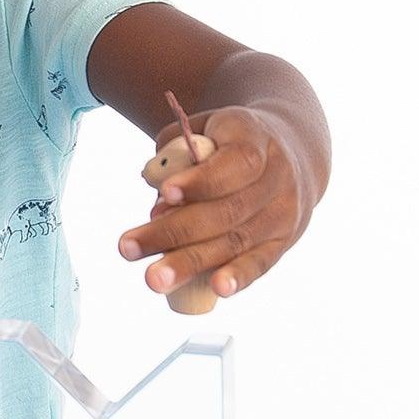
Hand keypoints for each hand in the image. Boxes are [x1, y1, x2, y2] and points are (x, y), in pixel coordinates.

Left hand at [117, 104, 311, 299]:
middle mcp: (277, 176)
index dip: (201, 181)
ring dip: (191, 262)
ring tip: (154, 278)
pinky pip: (260, 262)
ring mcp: (283, 211)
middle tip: (128, 248)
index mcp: (255, 138)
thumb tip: (159, 205)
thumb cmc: (226, 142)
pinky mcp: (283, 240)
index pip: (235, 162)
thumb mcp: (203, 129)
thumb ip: (176, 156)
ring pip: (236, 241)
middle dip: (174, 232)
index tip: (165, 193)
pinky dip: (237, 276)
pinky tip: (216, 289)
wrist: (290, 152)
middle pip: (227, 210)